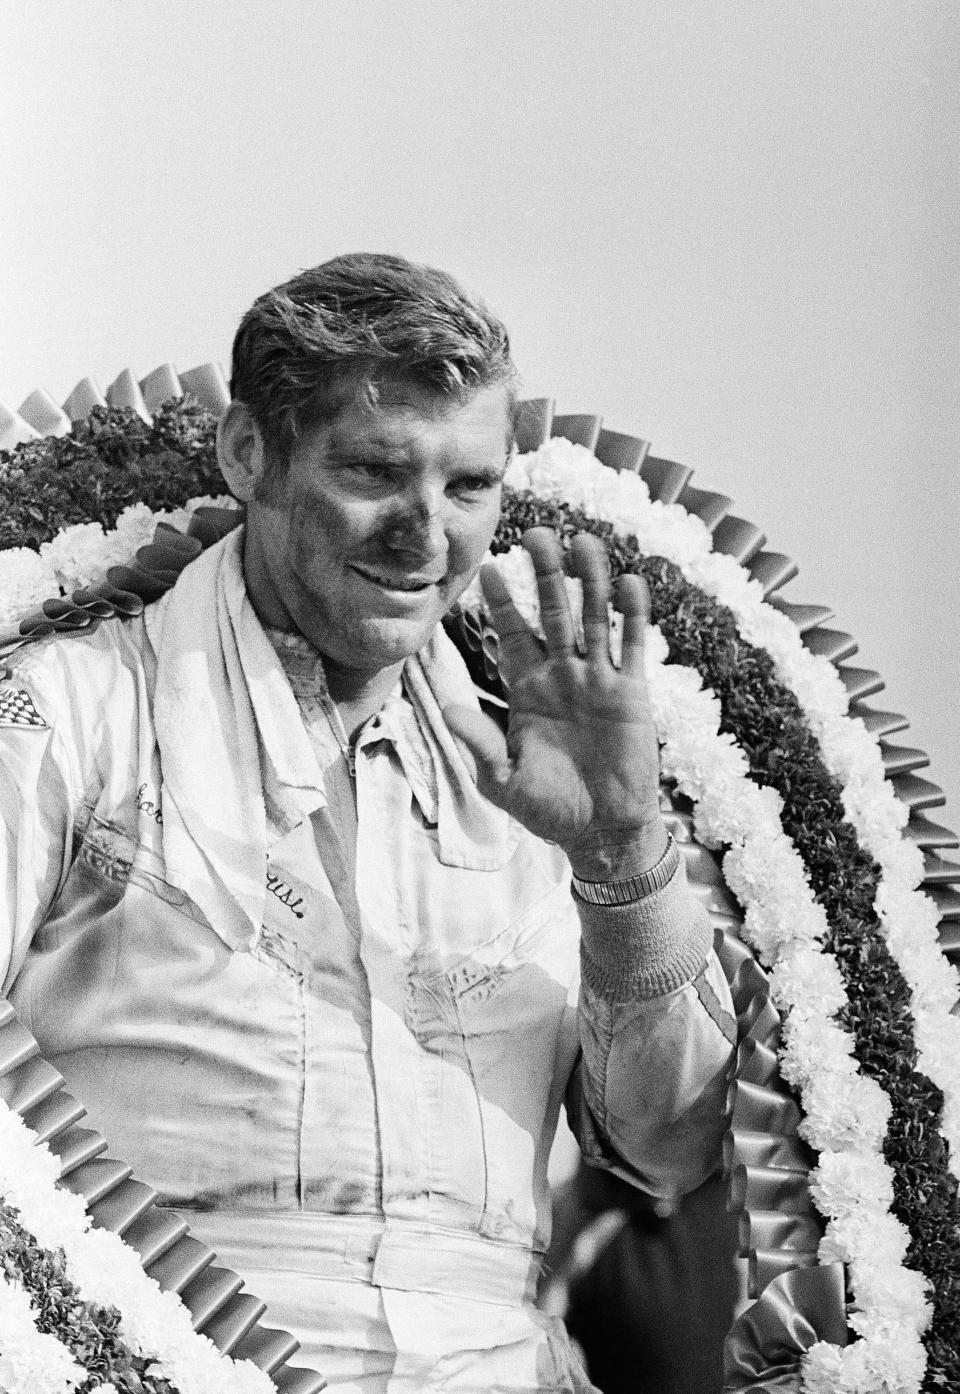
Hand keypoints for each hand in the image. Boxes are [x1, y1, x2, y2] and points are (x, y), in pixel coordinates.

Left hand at [444, 528, 667, 879]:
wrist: (600, 831)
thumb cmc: (548, 808)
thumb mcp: (502, 779)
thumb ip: (478, 740)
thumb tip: (445, 708)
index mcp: (528, 690)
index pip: (512, 635)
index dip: (502, 603)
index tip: (488, 568)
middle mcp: (562, 676)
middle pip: (552, 613)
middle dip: (544, 575)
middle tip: (535, 533)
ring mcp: (598, 680)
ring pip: (592, 619)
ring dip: (589, 581)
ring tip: (582, 541)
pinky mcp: (631, 693)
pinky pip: (631, 647)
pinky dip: (631, 615)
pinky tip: (628, 581)